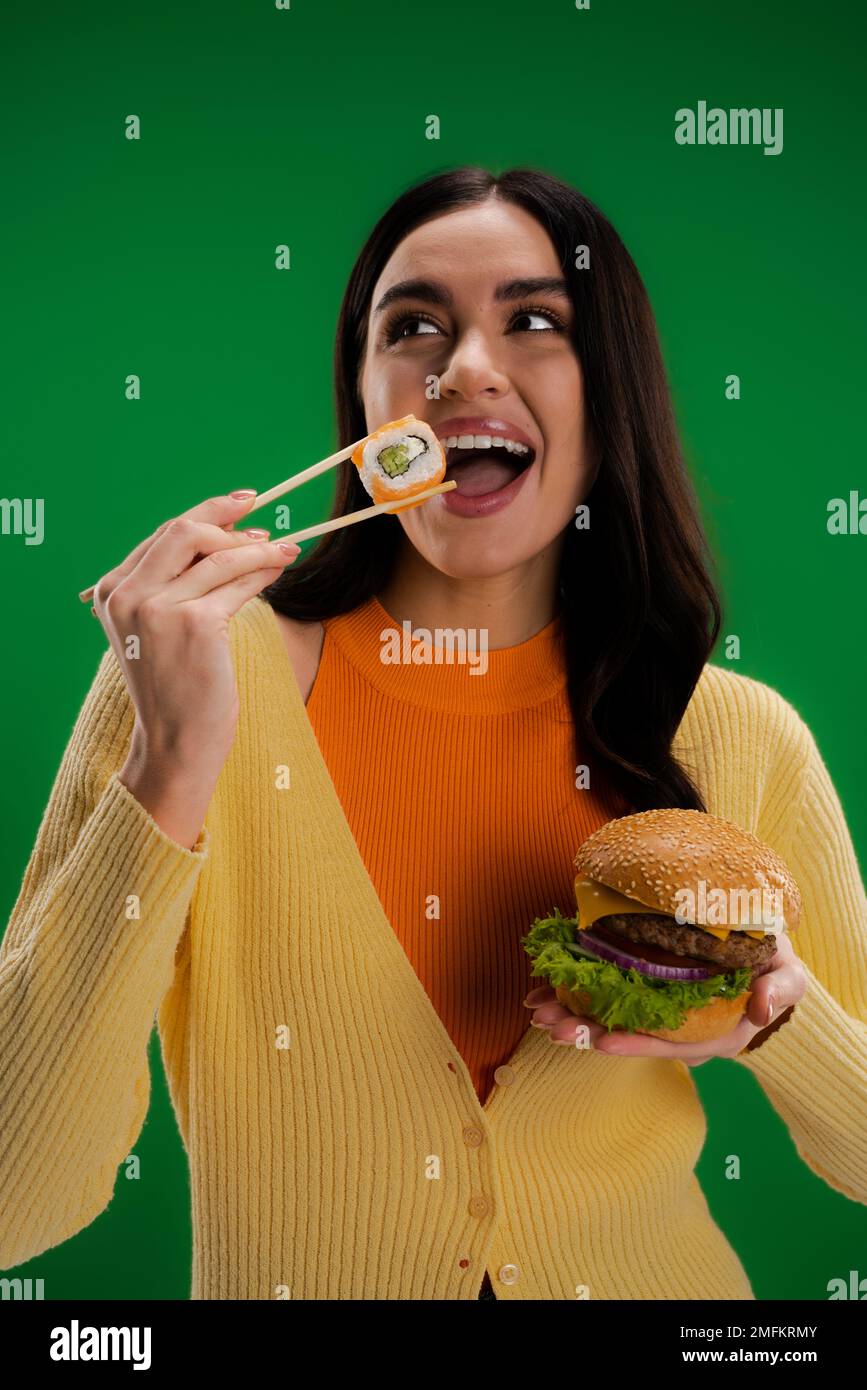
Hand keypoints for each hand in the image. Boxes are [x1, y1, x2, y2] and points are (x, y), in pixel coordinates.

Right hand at [89, 491, 300, 843]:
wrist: (176, 742)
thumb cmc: (177, 688)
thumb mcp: (161, 629)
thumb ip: (178, 584)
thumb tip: (229, 535)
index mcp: (110, 591)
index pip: (163, 535)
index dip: (206, 514)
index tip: (239, 506)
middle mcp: (126, 594)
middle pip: (183, 530)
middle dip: (227, 516)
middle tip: (262, 516)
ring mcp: (157, 607)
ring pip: (217, 554)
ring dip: (257, 546)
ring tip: (285, 547)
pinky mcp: (194, 622)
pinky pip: (237, 581)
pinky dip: (263, 569)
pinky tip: (279, 566)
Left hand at [523, 930, 806, 1065]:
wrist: (762, 956)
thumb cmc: (774, 966)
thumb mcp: (789, 974)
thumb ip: (782, 988)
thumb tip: (763, 1008)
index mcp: (713, 1034)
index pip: (670, 1044)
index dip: (636, 1044)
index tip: (603, 1040)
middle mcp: (680, 1032)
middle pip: (630, 1037)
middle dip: (587, 1032)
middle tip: (550, 1025)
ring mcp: (658, 1015)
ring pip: (610, 1020)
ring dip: (572, 1016)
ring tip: (537, 1009)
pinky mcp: (642, 992)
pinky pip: (605, 999)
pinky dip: (575, 995)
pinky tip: (544, 990)